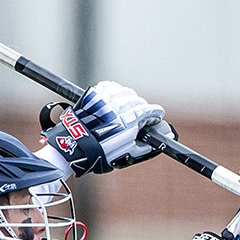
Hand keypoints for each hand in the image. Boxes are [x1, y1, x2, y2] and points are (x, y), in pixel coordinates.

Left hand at [40, 81, 167, 175]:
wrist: (74, 147)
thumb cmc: (100, 152)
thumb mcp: (128, 152)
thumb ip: (147, 144)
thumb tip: (165, 136)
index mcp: (129, 120)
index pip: (150, 110)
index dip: (156, 113)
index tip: (156, 115)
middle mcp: (119, 106)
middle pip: (138, 100)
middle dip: (142, 108)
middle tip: (139, 116)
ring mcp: (106, 98)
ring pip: (125, 92)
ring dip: (128, 99)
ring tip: (126, 108)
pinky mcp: (94, 94)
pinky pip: (110, 87)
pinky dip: (115, 91)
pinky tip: (114, 99)